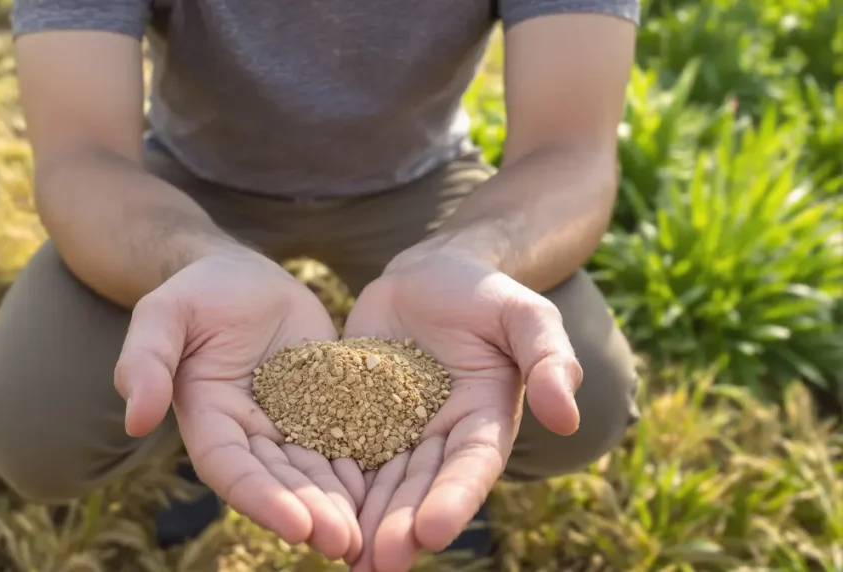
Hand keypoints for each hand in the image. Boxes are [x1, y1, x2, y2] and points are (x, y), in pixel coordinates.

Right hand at [113, 246, 365, 561]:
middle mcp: (248, 431)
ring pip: (314, 470)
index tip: (296, 525)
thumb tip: (136, 418)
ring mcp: (288, 421)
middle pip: (279, 480)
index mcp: (207, 417)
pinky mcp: (323, 405)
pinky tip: (388, 493)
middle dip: (310, 513)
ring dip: (338, 504)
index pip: (230, 467)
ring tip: (367, 535)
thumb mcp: (165, 313)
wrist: (244, 277)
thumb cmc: (197, 291)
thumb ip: (146, 360)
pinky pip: (344, 440)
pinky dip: (363, 469)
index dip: (261, 497)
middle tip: (344, 543)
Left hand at [343, 249, 582, 570]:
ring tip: (344, 557)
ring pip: (380, 479)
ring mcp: (397, 427)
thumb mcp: (524, 314)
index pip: (471, 465)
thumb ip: (548, 359)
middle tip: (380, 565)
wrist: (428, 274)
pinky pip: (342, 448)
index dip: (454, 499)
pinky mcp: (357, 412)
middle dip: (402, 526)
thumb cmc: (484, 293)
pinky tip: (310, 509)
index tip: (434, 531)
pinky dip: (330, 480)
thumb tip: (567, 417)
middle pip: (421, 486)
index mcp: (485, 419)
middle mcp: (441, 434)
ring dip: (365, 519)